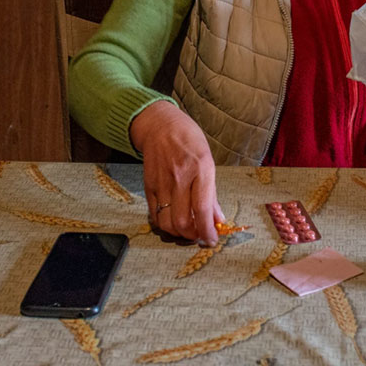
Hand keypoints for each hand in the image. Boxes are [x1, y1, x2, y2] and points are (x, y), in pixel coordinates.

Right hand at [130, 101, 223, 245]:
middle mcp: (180, 177)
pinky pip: (155, 214)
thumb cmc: (189, 140)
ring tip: (187, 230)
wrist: (160, 125)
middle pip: (182, 221)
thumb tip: (217, 220)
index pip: (202, 209)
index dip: (208, 231)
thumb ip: (212, 193)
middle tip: (200, 235)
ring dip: (178, 233)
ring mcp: (162, 182)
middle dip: (193, 236)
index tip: (212, 240)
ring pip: (166, 222)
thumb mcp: (208, 160)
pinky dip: (165, 224)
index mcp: (200, 169)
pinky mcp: (149, 186)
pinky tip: (173, 220)